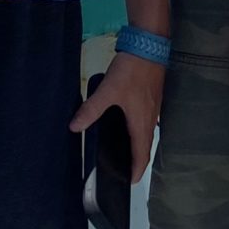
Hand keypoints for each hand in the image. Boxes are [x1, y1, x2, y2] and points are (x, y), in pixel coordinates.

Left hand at [70, 49, 165, 179]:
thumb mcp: (108, 91)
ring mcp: (154, 107)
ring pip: (147, 133)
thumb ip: (91, 109)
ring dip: (139, 145)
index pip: (142, 154)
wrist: (149, 46)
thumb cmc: (131, 71)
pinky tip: (129, 123)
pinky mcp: (153, 97)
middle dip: (137, 160)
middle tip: (124, 169)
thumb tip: (74, 127)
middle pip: (145, 146)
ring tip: (125, 150)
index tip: (129, 181)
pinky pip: (147, 121)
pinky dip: (140, 129)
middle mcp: (151, 118)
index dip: (136, 170)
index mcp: (141, 122)